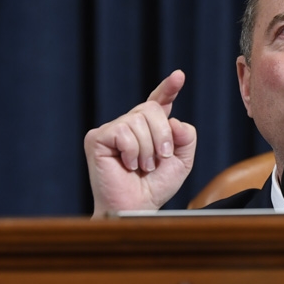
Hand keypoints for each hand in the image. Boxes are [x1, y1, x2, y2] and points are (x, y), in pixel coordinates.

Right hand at [84, 70, 196, 217]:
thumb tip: (175, 120)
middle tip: (160, 158)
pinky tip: (127, 164)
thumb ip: (186, 137)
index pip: (159, 101)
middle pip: (152, 108)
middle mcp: (130, 124)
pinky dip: (132, 150)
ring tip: (142, 166)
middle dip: (162, 135)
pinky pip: (123, 132)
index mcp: (150, 128)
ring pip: (137, 120)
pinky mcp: (97, 138)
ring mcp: (112, 130)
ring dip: (147, 148)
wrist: (137, 207)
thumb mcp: (182, 162)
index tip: (179, 76)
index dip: (168, 88)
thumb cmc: (155, 187)